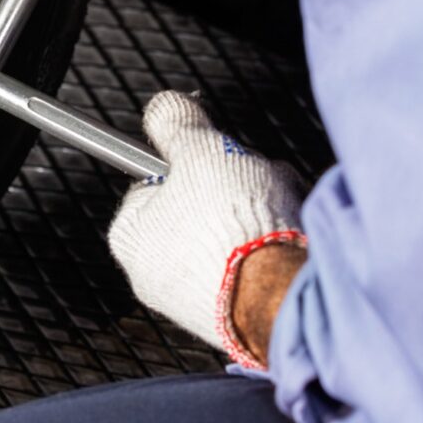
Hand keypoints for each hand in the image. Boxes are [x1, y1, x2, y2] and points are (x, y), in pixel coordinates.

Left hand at [108, 92, 307, 367]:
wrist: (277, 296)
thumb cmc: (228, 223)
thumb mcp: (196, 149)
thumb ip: (175, 123)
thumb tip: (164, 106)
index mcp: (130, 237)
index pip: (156, 181)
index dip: (190, 159)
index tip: (213, 153)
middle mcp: (154, 274)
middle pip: (199, 204)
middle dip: (235, 182)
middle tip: (254, 175)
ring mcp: (195, 299)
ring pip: (231, 231)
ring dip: (261, 205)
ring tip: (280, 202)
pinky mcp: (236, 316)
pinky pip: (253, 263)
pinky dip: (273, 242)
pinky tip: (291, 232)